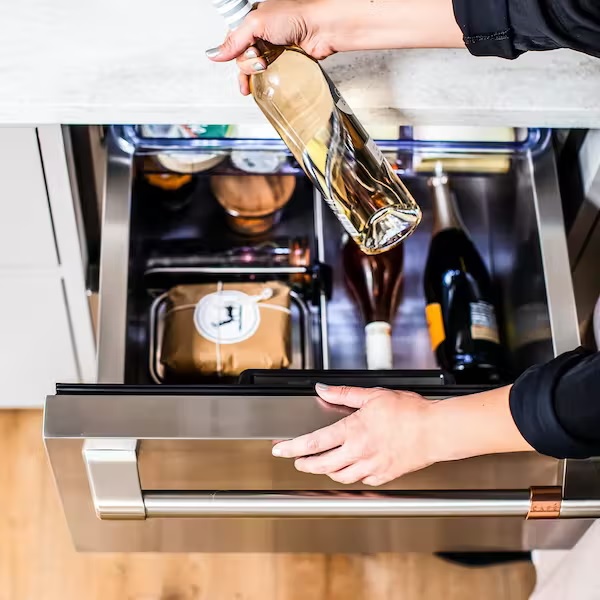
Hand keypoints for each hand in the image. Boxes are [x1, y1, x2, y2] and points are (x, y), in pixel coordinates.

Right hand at [206, 0, 336, 94]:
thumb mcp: (257, 23)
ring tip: (264, 66)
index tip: (234, 57)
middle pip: (240, 56)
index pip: (232, 39)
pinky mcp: (285, 60)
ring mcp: (273, 47)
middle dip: (246, 61)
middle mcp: (262, 33)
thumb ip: (234, 40)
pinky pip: (268, 73)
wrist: (324, 28)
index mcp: (253, 19)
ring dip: (253, 70)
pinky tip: (260, 84)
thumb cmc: (297, 16)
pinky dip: (262, 79)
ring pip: (253, 66)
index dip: (231, 51)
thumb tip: (214, 54)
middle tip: (258, 58)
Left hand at [272, 383, 532, 485]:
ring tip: (320, 464)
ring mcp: (371, 466)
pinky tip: (349, 470)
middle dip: (305, 463)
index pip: (314, 442)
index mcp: (353, 430)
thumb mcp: (373, 395)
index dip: (293, 447)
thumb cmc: (409, 411)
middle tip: (297, 460)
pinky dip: (350, 476)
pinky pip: (360, 480)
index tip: (280, 449)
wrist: (436, 430)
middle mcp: (359, 451)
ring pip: (339, 476)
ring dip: (325, 471)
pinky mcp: (384, 474)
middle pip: (322, 464)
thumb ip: (343, 395)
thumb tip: (322, 389)